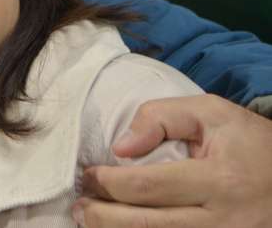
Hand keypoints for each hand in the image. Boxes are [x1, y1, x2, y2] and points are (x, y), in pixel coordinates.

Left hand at [72, 94, 271, 226]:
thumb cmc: (249, 143)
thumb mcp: (212, 113)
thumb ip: (161, 116)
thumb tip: (121, 147)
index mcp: (219, 181)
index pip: (146, 186)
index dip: (107, 182)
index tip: (88, 174)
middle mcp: (222, 222)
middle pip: (145, 225)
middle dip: (102, 216)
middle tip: (79, 206)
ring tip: (90, 221)